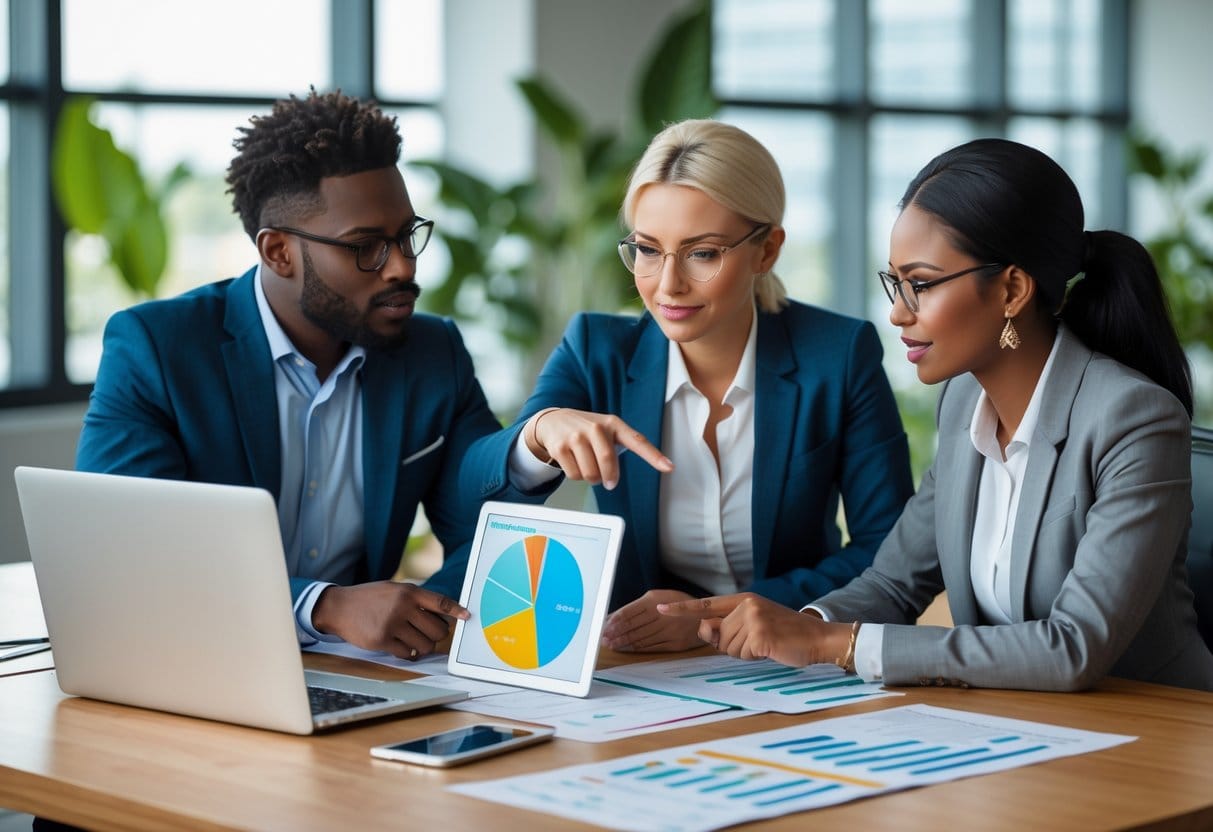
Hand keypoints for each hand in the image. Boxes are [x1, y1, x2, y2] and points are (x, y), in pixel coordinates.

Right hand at [311, 581, 469, 659]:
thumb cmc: (371, 598)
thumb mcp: (395, 589)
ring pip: (425, 645)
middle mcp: (403, 607)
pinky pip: (408, 654)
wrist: (340, 607)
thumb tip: (444, 616)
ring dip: (423, 646)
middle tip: (428, 633)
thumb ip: (417, 599)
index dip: (456, 610)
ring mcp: (392, 624)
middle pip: (438, 630)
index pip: (440, 602)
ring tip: (412, 640)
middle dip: (437, 635)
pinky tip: (401, 645)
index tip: (467, 617)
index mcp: (409, 592)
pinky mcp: (382, 641)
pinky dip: (408, 653)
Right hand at [526, 408, 671, 489]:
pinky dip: (577, 476)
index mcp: (613, 424)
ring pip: (591, 474)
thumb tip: (619, 476)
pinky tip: (575, 463)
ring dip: (592, 478)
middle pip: (608, 463)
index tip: (669, 467)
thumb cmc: (585, 428)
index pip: (638, 441)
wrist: (553, 420)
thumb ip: (620, 445)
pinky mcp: (560, 447)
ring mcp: (576, 436)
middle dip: (609, 478)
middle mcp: (596, 427)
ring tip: (588, 466)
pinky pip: (574, 475)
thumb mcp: (606, 428)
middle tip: (608, 481)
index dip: (654, 456)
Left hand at [600, 589, 701, 651]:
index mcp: (655, 600)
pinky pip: (651, 647)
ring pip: (640, 638)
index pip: (630, 612)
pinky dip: (636, 648)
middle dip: (616, 634)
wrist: (705, 617)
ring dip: (623, 643)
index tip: (603, 627)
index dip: (615, 621)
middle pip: (633, 626)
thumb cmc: (676, 604)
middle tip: (603, 639)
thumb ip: (637, 606)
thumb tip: (614, 616)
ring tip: (611, 645)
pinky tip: (626, 649)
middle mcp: (662, 615)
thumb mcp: (658, 597)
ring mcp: (669, 630)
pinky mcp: (675, 644)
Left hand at [657, 593, 851, 667]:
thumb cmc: (785, 636)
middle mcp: (746, 605)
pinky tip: (771, 649)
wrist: (818, 639)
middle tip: (760, 642)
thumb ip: (727, 628)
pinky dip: (754, 657)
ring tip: (767, 644)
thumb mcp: (754, 627)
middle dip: (733, 646)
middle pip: (718, 635)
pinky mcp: (759, 634)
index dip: (682, 609)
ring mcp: (753, 618)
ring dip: (745, 653)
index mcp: (743, 600)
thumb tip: (702, 629)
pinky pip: (741, 654)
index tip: (659, 608)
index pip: (707, 605)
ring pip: (728, 647)